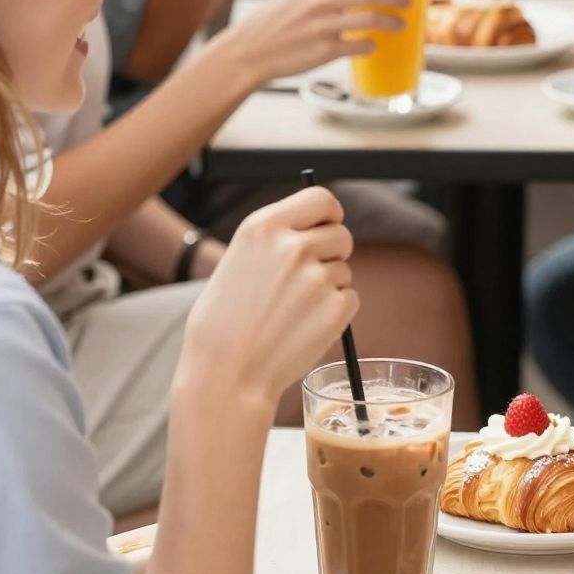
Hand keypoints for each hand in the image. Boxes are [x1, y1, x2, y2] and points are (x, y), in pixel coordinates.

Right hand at [183, 186, 356, 412]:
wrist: (226, 375)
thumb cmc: (223, 325)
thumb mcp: (237, 262)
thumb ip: (274, 241)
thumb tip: (313, 229)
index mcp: (263, 227)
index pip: (320, 198)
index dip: (329, 214)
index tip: (327, 226)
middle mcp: (293, 246)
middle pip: (341, 234)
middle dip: (332, 254)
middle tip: (310, 279)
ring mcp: (317, 277)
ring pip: (344, 271)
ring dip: (329, 287)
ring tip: (293, 312)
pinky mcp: (335, 308)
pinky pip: (350, 299)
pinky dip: (336, 313)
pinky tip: (305, 327)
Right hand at [230, 0, 408, 85]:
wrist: (248, 52)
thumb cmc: (273, 21)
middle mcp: (318, 0)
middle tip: (407, 2)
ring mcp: (322, 26)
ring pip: (372, 20)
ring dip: (392, 21)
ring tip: (400, 24)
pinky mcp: (324, 51)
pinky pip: (360, 45)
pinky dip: (371, 45)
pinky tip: (373, 45)